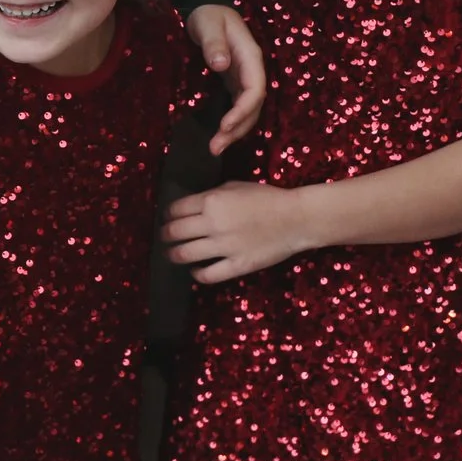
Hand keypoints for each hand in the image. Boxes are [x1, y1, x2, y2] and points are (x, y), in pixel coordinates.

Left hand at [164, 180, 311, 283]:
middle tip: (165, 236)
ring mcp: (223, 247)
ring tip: (172, 254)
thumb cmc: (268, 198)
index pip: (176, 209)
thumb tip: (194, 205)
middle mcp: (212, 224)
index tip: (167, 217)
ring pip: (185, 254)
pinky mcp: (236, 265)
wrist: (296, 218)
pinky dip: (197, 274)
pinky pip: (208, 275)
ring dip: (174, 254)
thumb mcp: (236, 186)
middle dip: (165, 234)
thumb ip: (212, 195)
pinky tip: (195, 270)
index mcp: (211, 201)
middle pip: (175, 232)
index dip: (168, 213)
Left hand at [187, 5, 265, 154]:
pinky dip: (232, 123)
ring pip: (248, 111)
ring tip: (215, 148)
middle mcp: (253, 70)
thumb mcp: (208, 24)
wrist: (208, 9)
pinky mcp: (235, 83)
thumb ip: (214, 43)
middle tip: (216, 147)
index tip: (224, 126)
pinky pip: (239, 107)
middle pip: (253, 106)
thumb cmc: (209, 15)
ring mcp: (245, 78)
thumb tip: (221, 65)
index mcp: (250, 57)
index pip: (255, 89)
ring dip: (235, 131)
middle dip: (238, 129)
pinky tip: (220, 136)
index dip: (243, 110)